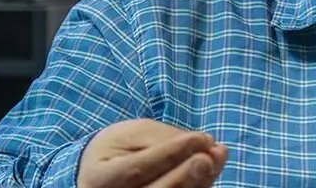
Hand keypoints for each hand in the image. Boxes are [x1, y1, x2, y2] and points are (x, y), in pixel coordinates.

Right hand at [78, 119, 228, 187]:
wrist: (101, 173)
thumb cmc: (118, 148)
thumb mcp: (133, 133)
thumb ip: (166, 138)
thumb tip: (205, 143)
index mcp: (99, 178)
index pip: (137, 169)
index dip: (172, 153)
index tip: (200, 138)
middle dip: (186, 174)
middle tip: (208, 157)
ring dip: (200, 181)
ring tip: (216, 157)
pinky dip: (200, 187)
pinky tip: (211, 169)